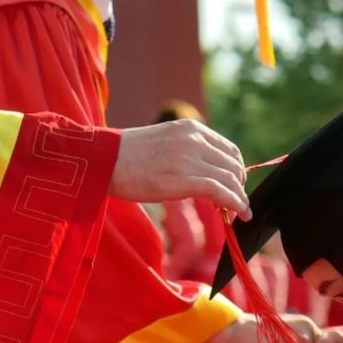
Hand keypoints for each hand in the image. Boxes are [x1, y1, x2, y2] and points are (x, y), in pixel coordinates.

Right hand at [110, 120, 247, 219]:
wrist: (103, 160)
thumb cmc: (127, 156)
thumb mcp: (163, 142)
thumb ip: (186, 151)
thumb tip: (205, 173)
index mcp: (190, 128)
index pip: (230, 149)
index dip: (236, 170)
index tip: (233, 185)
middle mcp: (194, 139)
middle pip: (234, 165)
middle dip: (239, 186)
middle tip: (234, 203)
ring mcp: (189, 159)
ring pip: (231, 179)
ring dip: (239, 198)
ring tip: (238, 212)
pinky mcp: (183, 180)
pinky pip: (222, 192)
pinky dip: (236, 204)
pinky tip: (239, 214)